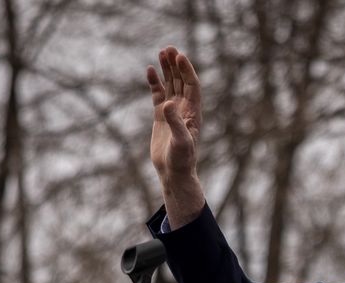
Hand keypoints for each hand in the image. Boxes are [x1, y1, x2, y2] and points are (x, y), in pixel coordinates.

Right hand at [146, 46, 204, 224]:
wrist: (173, 173)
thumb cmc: (181, 160)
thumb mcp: (181, 142)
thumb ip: (176, 123)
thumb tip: (168, 104)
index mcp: (193, 113)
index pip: (192, 86)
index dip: (187, 70)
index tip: (179, 56)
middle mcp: (185, 109)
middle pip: (182, 81)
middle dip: (177, 65)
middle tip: (169, 48)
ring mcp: (173, 112)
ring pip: (171, 85)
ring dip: (168, 69)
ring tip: (162, 52)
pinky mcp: (161, 117)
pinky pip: (158, 94)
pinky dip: (155, 83)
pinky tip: (150, 70)